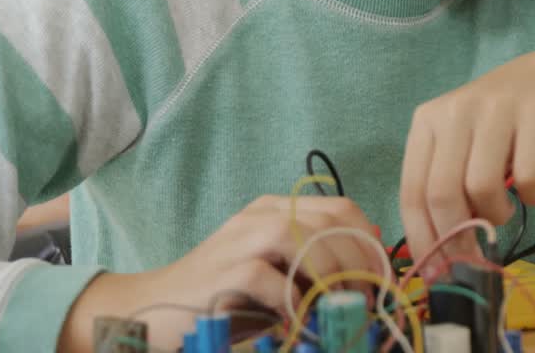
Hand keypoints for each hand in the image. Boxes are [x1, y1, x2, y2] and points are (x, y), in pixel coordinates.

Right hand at [58, 196, 384, 351]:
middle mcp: (261, 216)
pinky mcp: (230, 272)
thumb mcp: (274, 274)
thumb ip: (313, 263)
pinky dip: (300, 307)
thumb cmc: (221, 298)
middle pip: (334, 225)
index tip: (382, 277)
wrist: (152, 312)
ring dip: (338, 283)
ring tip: (341, 313)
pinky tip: (300, 324)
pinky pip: (282, 285)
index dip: (371, 243)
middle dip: (363, 266)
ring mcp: (244, 240)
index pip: (343, 209)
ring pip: (314, 245)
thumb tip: (368, 269)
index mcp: (275, 209)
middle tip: (369, 301)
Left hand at [399, 48, 534, 272]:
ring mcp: (496, 108)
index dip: (423, 240)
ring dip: (496, 216)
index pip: (412, 192)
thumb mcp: (463, 144)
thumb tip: (437, 255)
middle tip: (476, 258)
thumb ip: (446, 186)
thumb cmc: (501, 124)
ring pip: (481, 187)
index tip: (439, 272)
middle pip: (442, 194)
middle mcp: (455, 110)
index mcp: (427, 121)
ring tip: (505, 211)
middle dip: (458, 239)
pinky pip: (529, 176)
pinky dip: (534, 197)